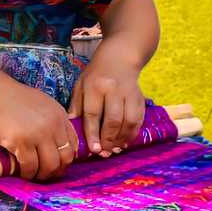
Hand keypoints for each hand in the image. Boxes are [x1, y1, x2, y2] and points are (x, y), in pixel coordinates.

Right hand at [0, 78, 78, 181]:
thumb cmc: (13, 98)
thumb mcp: (42, 104)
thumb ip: (52, 121)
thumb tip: (56, 143)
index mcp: (60, 115)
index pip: (73, 145)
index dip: (66, 159)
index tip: (57, 164)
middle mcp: (53, 125)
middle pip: (65, 158)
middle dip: (56, 171)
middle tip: (46, 174)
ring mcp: (38, 134)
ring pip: (49, 165)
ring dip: (42, 175)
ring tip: (33, 175)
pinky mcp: (21, 142)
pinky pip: (30, 166)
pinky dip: (27, 173)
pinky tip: (22, 172)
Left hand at [68, 36, 145, 155]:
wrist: (120, 57)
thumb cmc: (96, 74)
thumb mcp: (81, 85)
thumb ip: (76, 106)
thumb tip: (71, 128)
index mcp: (95, 86)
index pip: (93, 114)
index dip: (93, 134)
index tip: (94, 149)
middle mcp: (114, 89)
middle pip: (113, 120)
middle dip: (108, 140)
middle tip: (104, 153)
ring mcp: (129, 93)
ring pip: (128, 121)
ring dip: (121, 139)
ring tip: (114, 149)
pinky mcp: (140, 98)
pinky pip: (139, 120)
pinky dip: (132, 133)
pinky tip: (125, 141)